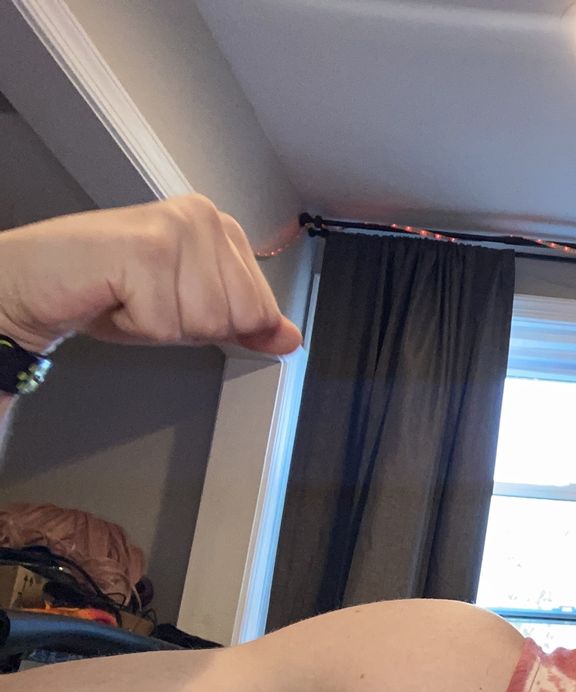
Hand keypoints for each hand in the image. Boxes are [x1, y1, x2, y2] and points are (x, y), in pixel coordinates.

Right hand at [0, 194, 300, 356]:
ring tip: (128, 297)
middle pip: (239, 318)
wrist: (34, 281)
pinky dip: (133, 328)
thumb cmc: (108, 291)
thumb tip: (291, 338)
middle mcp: (203, 218)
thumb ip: (246, 322)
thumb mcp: (191, 311)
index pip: (261, 308)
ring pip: (205, 324)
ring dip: (160, 327)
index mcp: (221, 228)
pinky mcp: (145, 251)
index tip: (175, 302)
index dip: (217, 324)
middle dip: (190, 327)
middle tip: (147, 301)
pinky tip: (112, 297)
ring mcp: (175, 230)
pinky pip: (163, 326)